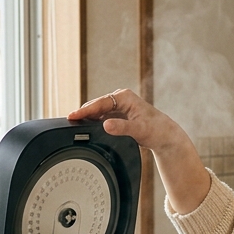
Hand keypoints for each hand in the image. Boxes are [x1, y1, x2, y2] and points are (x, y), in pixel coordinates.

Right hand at [69, 89, 210, 212]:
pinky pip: (101, 118)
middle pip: (95, 106)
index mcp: (124, 97)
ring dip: (87, 119)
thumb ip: (122, 128)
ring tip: (73, 127)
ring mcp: (118, 107)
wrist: (165, 136)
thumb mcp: (138, 130)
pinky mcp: (118, 116)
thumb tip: (106, 125)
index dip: (84, 110)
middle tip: (67, 123)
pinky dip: (94, 123)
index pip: (99, 103)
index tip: (72, 116)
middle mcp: (120, 99)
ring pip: (97, 112)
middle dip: (83, 114)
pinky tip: (87, 130)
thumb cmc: (156, 130)